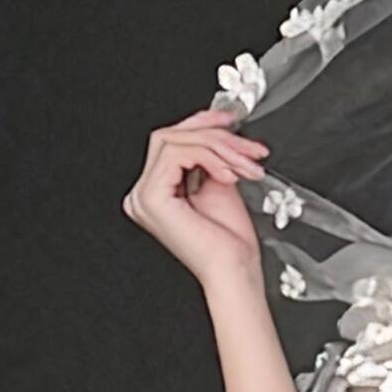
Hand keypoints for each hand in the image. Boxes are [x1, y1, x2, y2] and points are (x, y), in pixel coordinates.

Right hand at [127, 106, 269, 283]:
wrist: (233, 270)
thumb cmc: (230, 242)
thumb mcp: (220, 184)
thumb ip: (211, 156)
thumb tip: (217, 129)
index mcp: (158, 191)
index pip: (171, 140)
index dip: (201, 123)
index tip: (230, 121)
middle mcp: (145, 193)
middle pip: (172, 135)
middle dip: (216, 135)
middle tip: (247, 149)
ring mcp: (144, 196)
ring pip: (177, 140)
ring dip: (219, 148)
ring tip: (244, 167)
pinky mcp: (151, 197)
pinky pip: (178, 153)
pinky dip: (210, 157)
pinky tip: (228, 175)